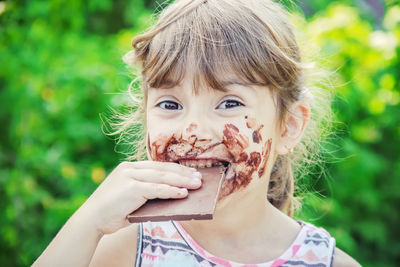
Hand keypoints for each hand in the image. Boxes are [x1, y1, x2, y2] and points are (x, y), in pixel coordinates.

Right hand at [77, 161, 201, 234]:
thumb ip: (147, 192)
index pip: (158, 166)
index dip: (176, 169)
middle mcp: (129, 168)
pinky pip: (157, 189)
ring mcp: (130, 176)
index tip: (190, 172)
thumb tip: (171, 194)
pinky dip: (171, 190)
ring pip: (162, 177)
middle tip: (199, 178)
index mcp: (129, 167)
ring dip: (182, 180)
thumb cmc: (112, 211)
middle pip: (163, 169)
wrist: (91, 219)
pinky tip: (183, 193)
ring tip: (196, 184)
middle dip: (183, 173)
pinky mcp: (131, 188)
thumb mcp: (130, 197)